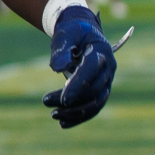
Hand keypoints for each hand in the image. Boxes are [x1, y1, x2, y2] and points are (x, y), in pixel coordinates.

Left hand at [41, 5, 116, 128]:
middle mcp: (108, 69)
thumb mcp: (65, 33)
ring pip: (95, 103)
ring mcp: (107, 81)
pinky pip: (93, 108)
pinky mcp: (101, 90)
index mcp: (102, 52)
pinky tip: (62, 123)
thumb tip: (56, 68)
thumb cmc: (72, 31)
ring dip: (75, 113)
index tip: (63, 99)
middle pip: (94, 90)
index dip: (78, 86)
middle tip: (45, 101)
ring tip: (53, 114)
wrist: (82, 32)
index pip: (91, 71)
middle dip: (71, 100)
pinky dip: (79, 117)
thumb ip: (61, 48)